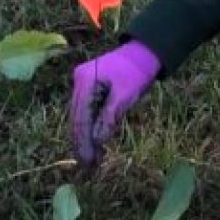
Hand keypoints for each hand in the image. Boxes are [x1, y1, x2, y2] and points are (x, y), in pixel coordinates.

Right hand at [70, 40, 160, 165]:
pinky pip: (86, 112)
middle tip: (88, 166)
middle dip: (82, 143)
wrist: (143, 53)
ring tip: (92, 161)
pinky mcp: (88, 89)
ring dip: (85, 138)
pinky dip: (90, 128)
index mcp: (85, 80)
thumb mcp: (126, 95)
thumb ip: (110, 116)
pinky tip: (96, 144)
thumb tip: (98, 141)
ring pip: (79, 117)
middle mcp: (78, 81)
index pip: (80, 117)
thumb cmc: (136, 72)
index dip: (83, 141)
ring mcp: (81, 84)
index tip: (87, 161)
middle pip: (76, 118)